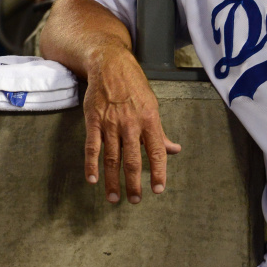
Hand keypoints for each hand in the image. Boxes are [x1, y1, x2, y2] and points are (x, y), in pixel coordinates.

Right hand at [83, 49, 181, 203]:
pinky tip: (93, 180)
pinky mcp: (93, 121)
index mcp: (149, 120)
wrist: (110, 65)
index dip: (158, 171)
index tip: (158, 189)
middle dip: (133, 183)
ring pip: (112, 158)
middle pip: (132, 159)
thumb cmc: (134, 86)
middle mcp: (131, 124)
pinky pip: (92, 147)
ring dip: (113, 181)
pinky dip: (91, 165)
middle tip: (135, 200)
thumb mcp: (152, 106)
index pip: (156, 151)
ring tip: (114, 198)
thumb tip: (174, 149)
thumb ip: (160, 132)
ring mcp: (110, 123)